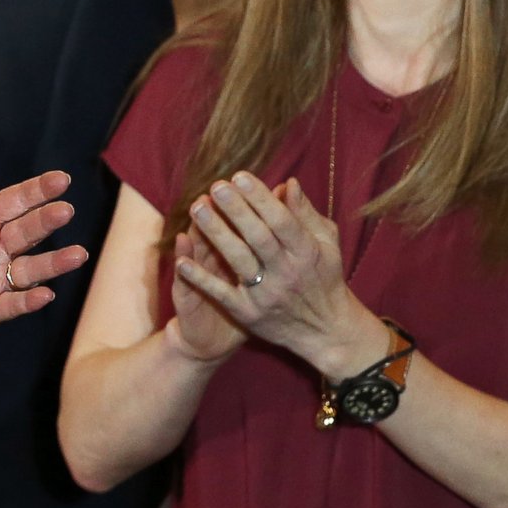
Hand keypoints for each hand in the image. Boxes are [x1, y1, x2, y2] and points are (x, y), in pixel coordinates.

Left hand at [0, 133, 85, 353]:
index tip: (61, 179)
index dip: (38, 190)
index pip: (15, 201)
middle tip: (65, 210)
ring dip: (54, 263)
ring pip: (31, 269)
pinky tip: (45, 293)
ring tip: (77, 254)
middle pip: (28, 231)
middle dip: (47, 220)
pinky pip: (13, 304)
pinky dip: (29, 300)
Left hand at [174, 173, 389, 379]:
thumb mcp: (325, 244)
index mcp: (307, 252)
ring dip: (216, 233)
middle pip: (258, 237)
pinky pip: (221, 294)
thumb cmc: (323, 277)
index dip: (260, 198)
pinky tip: (181, 260)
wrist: (326, 331)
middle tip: (215, 186)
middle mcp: (287, 272)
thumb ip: (306, 214)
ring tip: (197, 207)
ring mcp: (267, 294)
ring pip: (238, 260)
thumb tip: (288, 183)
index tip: (239, 176)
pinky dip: (200, 278)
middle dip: (236, 210)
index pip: (281, 220)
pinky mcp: (248, 313)